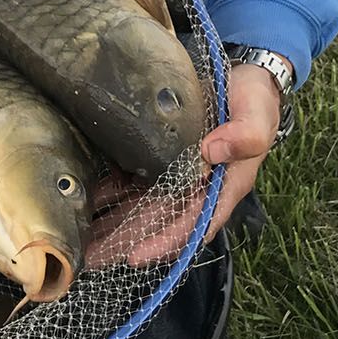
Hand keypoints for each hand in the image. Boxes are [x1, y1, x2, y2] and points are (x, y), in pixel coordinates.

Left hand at [86, 62, 283, 267]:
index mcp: (222, 186)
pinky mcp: (157, 157)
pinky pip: (130, 179)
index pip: (193, 224)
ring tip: (80, 240)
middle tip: (90, 260)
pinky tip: (83, 197)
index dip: (165, 242)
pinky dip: (107, 191)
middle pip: (158, 222)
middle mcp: (195, 187)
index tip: (135, 256)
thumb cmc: (255, 101)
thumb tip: (212, 153)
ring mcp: (174, 174)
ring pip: (139, 206)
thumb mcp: (257, 115)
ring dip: (111, 223)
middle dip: (124, 243)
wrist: (244, 79)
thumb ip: (244, 136)